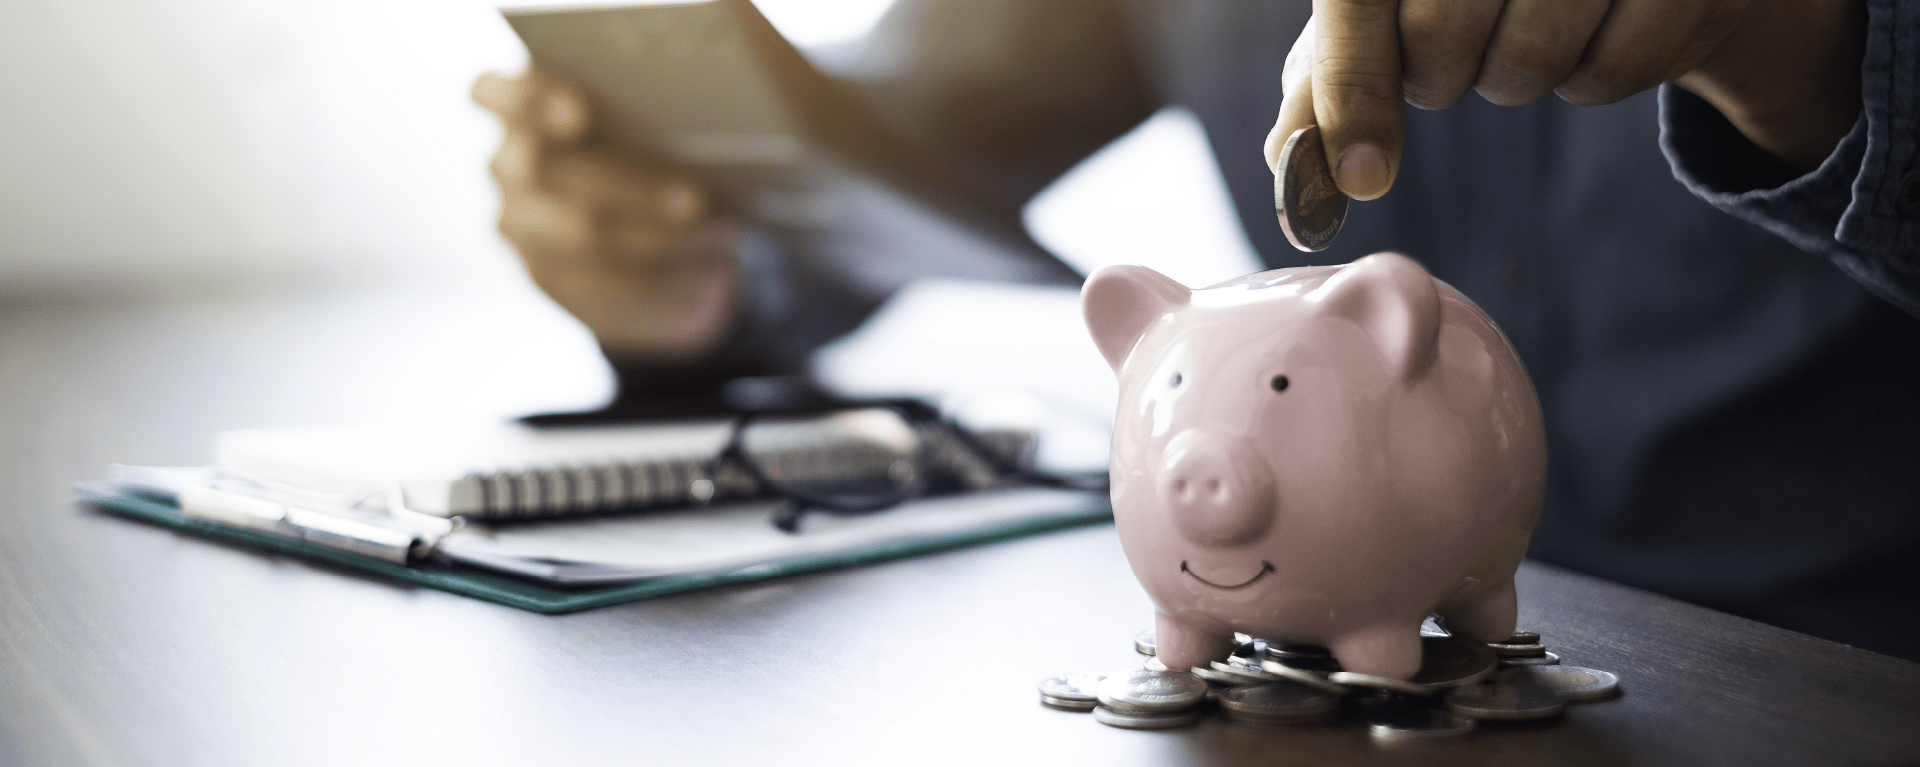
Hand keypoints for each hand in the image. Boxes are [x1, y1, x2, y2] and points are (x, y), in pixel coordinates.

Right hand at [473, 68, 740, 362]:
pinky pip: (599, 280)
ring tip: (715, 234)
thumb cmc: (642, 158)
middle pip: (547, 171)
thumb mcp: (639, 131)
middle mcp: (506, 166)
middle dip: (627, 186)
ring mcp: (517, 224)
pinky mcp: (544, 274)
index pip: (492, 93)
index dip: (529, 101)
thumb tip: (692, 129)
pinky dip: (661, 271)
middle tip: (695, 200)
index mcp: (518, 112)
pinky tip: (705, 263)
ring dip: (654, 235)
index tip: (580, 116)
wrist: (639, 238)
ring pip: (578, 230)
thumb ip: (639, 122)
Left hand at [1264, 0, 1866, 199]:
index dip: (1351, 86)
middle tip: (1457, 56)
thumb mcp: (1397, 7)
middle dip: (1439, 76)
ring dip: (1518, 77)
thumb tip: (1287, 159)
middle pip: (1442, 35)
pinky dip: (1597, 77)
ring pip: (1530, 59)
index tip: (1359, 177)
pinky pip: (1616, 69)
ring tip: (1531, 31)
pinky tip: (1600, 30)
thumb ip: (1332, 73)